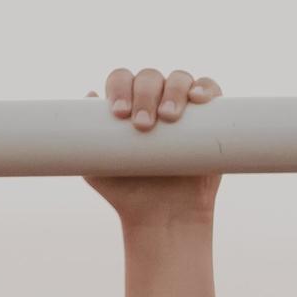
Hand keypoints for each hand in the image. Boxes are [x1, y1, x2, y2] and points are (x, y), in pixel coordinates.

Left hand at [83, 66, 222, 222]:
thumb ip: (84, 141)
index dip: (120, 88)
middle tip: (142, 125)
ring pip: (179, 79)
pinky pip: (211, 91)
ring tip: (169, 117)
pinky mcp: (212, 119)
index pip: (122, 79)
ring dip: (173, 90)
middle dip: (144, 95)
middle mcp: (156, 100)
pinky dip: (206, 87)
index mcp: (128, 103)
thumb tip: (88, 94)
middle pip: (150, 78)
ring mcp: (185, 108)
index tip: (119, 114)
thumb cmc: (127, 193)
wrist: (165, 218)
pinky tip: (199, 97)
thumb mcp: (97, 169)